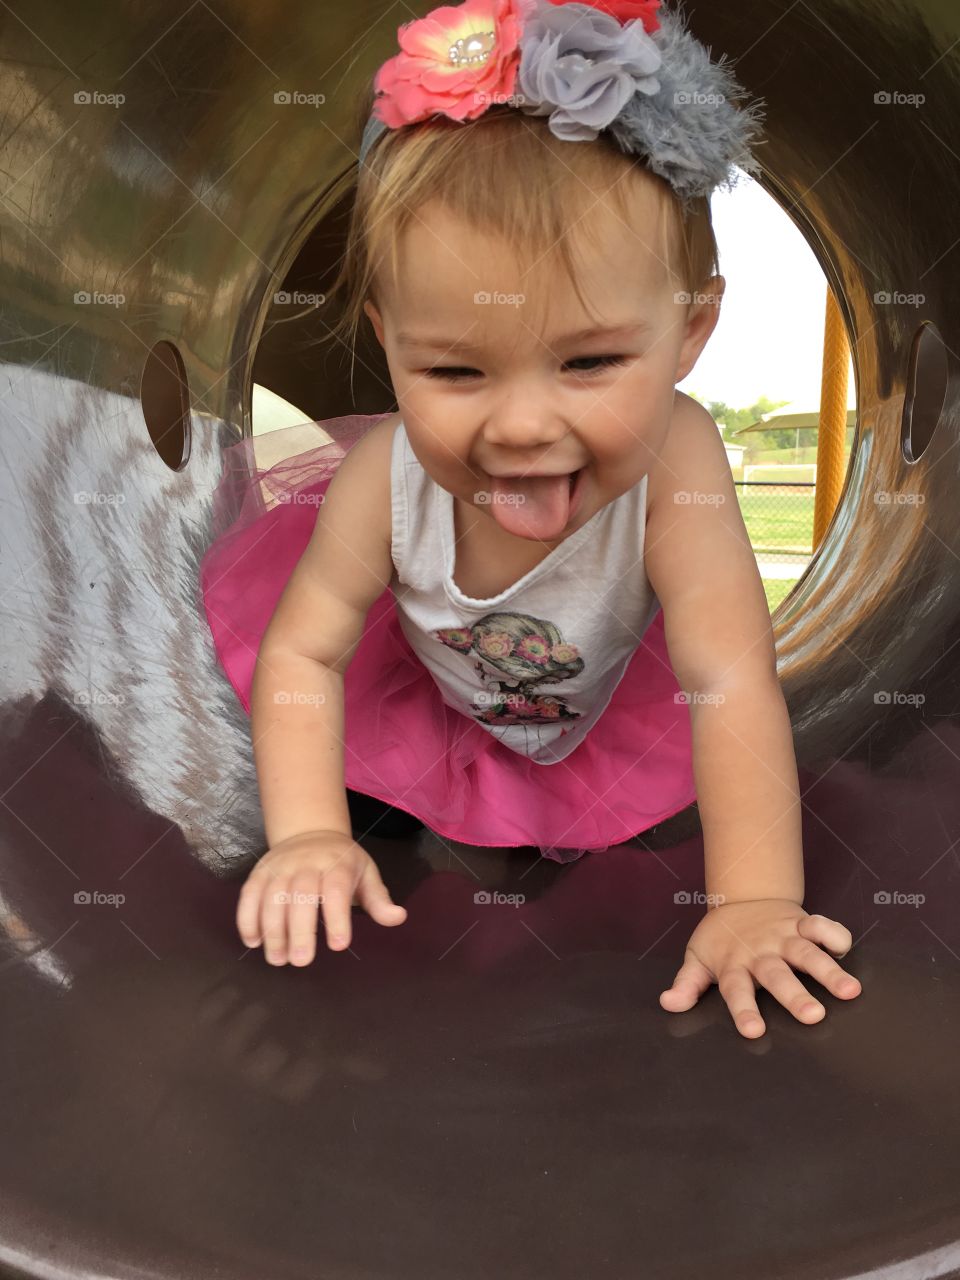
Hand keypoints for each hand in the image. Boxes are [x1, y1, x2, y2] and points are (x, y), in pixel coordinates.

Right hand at [236, 830, 406, 965]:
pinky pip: (249, 894)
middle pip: (300, 895)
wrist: (311, 832)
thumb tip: (398, 917)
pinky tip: (253, 941)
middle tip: (301, 961)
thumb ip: (378, 900)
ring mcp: (280, 866)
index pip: (336, 889)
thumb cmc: (343, 862)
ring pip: (272, 896)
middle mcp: (307, 862)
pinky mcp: (260, 872)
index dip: (337, 917)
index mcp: (338, 864)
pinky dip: (248, 918)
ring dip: (272, 930)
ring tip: (277, 958)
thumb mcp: (366, 874)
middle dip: (299, 929)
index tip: (338, 945)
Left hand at [659, 898, 861, 1037]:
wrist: (741, 896)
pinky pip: (820, 925)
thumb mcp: (697, 958)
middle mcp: (760, 952)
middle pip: (778, 975)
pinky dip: (834, 933)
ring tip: (850, 991)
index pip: (737, 991)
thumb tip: (668, 1004)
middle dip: (795, 995)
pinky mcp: (801, 922)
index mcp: (734, 965)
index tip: (754, 1032)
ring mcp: (782, 936)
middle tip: (814, 1016)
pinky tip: (846, 949)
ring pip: (806, 953)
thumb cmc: (721, 938)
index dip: (744, 1011)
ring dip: (828, 970)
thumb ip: (687, 984)